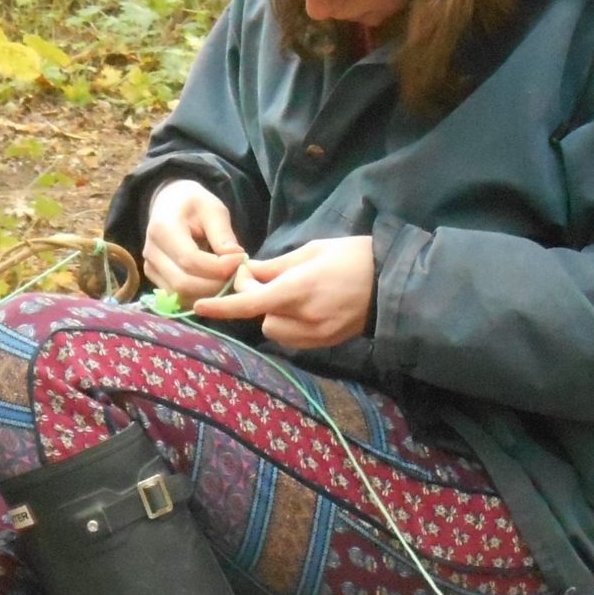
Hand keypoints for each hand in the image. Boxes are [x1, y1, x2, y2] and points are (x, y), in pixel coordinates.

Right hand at [143, 179, 246, 300]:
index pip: (190, 260)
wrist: (170, 204)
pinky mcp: (154, 278)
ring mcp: (150, 267)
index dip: (218, 267)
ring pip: (180, 295)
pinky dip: (199, 296)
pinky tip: (215, 283)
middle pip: (183, 283)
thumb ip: (222, 233)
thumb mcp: (213, 209)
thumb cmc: (194, 204)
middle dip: (215, 284)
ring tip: (228, 279)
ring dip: (208, 294)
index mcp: (163, 229)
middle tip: (238, 274)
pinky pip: (177, 297)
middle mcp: (151, 252)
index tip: (241, 260)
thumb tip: (235, 258)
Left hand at [192, 236, 376, 349]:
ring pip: (276, 330)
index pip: (252, 303)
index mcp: (300, 288)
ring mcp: (317, 334)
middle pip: (261, 318)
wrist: (393, 283)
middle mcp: (306, 317)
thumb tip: (247, 274)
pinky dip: (290, 324)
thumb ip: (276, 266)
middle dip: (259, 301)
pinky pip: (293, 338)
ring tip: (293, 294)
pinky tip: (307, 307)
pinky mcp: (326, 343)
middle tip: (268, 279)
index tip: (200, 306)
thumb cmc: (353, 257)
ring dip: (274, 314)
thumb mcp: (312, 250)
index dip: (224, 306)